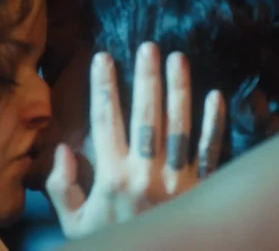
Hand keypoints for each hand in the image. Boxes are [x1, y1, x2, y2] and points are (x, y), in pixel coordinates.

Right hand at [46, 42, 226, 238]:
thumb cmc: (116, 242)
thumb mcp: (76, 225)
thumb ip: (63, 188)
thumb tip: (64, 151)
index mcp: (112, 178)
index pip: (106, 122)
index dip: (103, 88)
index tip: (102, 58)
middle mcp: (145, 176)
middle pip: (146, 118)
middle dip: (146, 79)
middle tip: (148, 47)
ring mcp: (177, 182)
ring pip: (179, 128)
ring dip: (178, 91)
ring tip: (178, 58)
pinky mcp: (201, 190)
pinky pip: (210, 153)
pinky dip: (214, 125)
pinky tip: (215, 96)